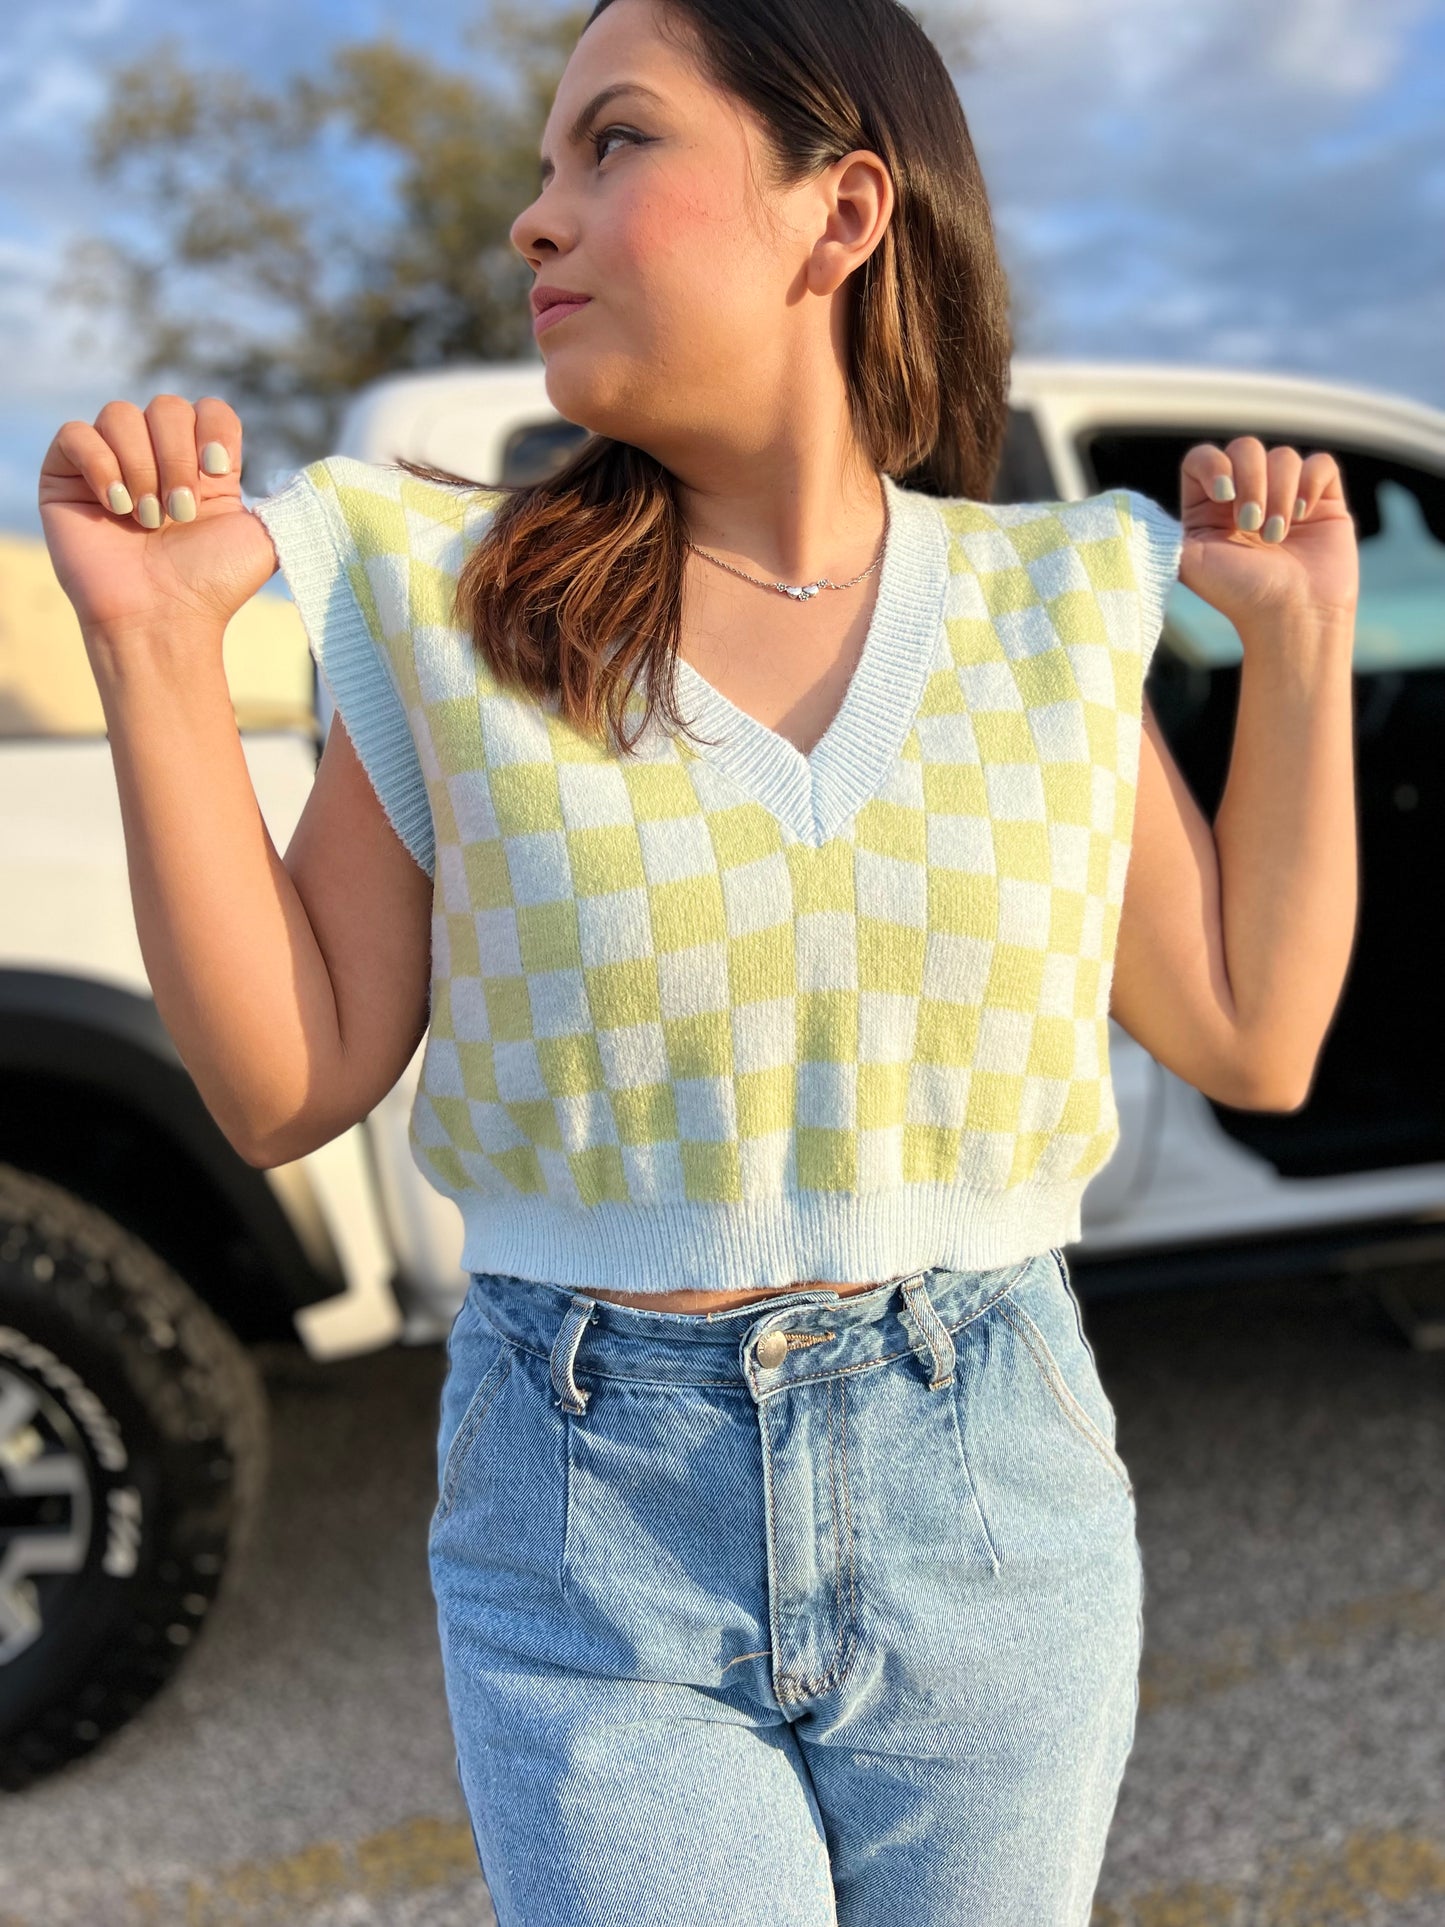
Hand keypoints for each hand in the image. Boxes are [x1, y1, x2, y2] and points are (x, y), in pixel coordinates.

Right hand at [38, 394, 279, 642]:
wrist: (163, 619)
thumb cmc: (213, 586)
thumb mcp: (268, 537)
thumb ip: (292, 501)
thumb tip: (325, 475)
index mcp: (202, 468)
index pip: (207, 408)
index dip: (212, 429)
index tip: (218, 471)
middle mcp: (156, 460)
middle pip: (165, 406)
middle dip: (177, 457)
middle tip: (180, 513)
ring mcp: (109, 466)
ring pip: (120, 415)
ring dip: (141, 467)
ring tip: (148, 520)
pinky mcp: (66, 478)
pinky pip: (76, 435)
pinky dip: (100, 466)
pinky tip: (115, 507)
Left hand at [1177, 436, 1358, 636]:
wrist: (1290, 615)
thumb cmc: (1238, 594)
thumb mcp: (1189, 561)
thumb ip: (1165, 530)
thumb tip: (1140, 509)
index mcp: (1208, 508)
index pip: (1203, 458)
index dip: (1213, 465)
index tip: (1223, 495)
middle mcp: (1246, 496)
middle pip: (1246, 448)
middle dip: (1251, 481)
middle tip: (1251, 525)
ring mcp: (1286, 496)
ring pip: (1284, 457)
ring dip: (1280, 494)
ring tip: (1277, 536)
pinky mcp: (1322, 501)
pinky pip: (1320, 464)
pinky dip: (1311, 484)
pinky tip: (1303, 516)